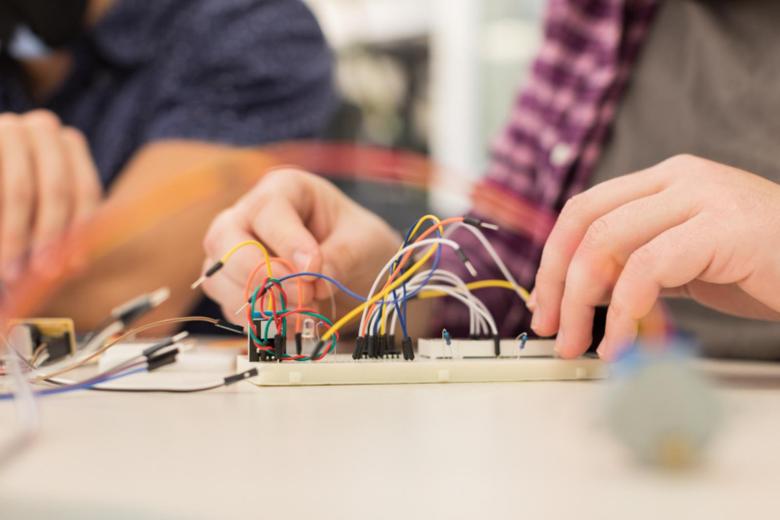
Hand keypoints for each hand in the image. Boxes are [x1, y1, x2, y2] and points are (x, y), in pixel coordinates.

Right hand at [0, 110, 101, 280]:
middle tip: (43, 274)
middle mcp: (44, 127)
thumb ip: (64, 227)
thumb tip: (77, 268)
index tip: (74, 269)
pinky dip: (0, 226)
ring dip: (17, 236)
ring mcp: (10, 126)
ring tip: (9, 272)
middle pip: (58, 190)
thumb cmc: (17, 202)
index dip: (82, 232)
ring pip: (21, 191)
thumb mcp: (43, 209)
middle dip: (50, 238)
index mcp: (69, 143)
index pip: (86, 190)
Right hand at [201, 168, 400, 321]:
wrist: (358, 273)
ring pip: (218, 276)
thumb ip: (342, 257)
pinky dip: (259, 320)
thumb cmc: (359, 243)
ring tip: (304, 311)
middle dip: (261, 273)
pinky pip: (230, 306)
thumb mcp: (365, 242)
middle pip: (224, 239)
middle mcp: (250, 216)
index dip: (288, 241)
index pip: (268, 210)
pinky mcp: (235, 287)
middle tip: (301, 294)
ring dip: (260, 302)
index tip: (314, 268)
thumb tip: (315, 281)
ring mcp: (236, 253)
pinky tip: (292, 323)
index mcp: (284, 189)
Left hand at [531, 154, 779, 359]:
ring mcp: (702, 197)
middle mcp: (679, 179)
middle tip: (552, 332)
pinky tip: (622, 346)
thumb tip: (579, 298)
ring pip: (608, 242)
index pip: (583, 210)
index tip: (544, 305)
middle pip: (586, 222)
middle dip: (558, 283)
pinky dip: (623, 312)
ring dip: (582, 302)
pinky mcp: (722, 227)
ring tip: (581, 347)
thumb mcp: (686, 263)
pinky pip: (647, 268)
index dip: (553, 260)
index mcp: (664, 182)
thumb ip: (637, 266)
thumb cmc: (764, 269)